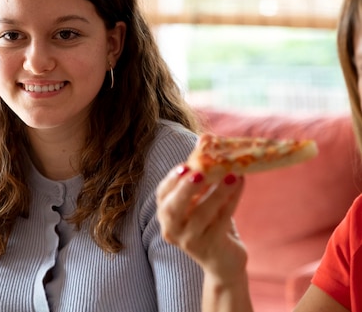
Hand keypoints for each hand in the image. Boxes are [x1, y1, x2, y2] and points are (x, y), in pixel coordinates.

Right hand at [155, 165, 247, 284]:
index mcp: (166, 216)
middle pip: (172, 209)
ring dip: (217, 192)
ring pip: (201, 215)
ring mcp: (190, 241)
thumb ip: (200, 177)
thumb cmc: (210, 225)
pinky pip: (222, 220)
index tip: (185, 166)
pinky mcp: (210, 247)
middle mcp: (172, 230)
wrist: (223, 262)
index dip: (171, 180)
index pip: (162, 195)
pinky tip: (240, 184)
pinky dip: (232, 200)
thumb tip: (204, 140)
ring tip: (233, 174)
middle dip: (185, 189)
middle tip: (200, 173)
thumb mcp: (200, 202)